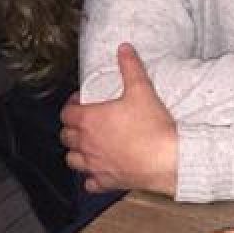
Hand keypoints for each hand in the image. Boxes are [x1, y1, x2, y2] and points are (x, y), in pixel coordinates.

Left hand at [60, 44, 177, 195]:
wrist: (167, 158)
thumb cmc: (152, 126)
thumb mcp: (141, 89)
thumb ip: (130, 67)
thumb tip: (124, 49)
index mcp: (89, 120)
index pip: (67, 113)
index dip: (71, 105)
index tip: (81, 101)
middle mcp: (87, 144)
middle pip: (66, 136)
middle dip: (71, 128)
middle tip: (84, 122)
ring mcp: (95, 165)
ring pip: (72, 160)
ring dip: (76, 152)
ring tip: (87, 146)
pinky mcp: (107, 181)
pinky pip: (90, 183)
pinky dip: (91, 177)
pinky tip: (99, 171)